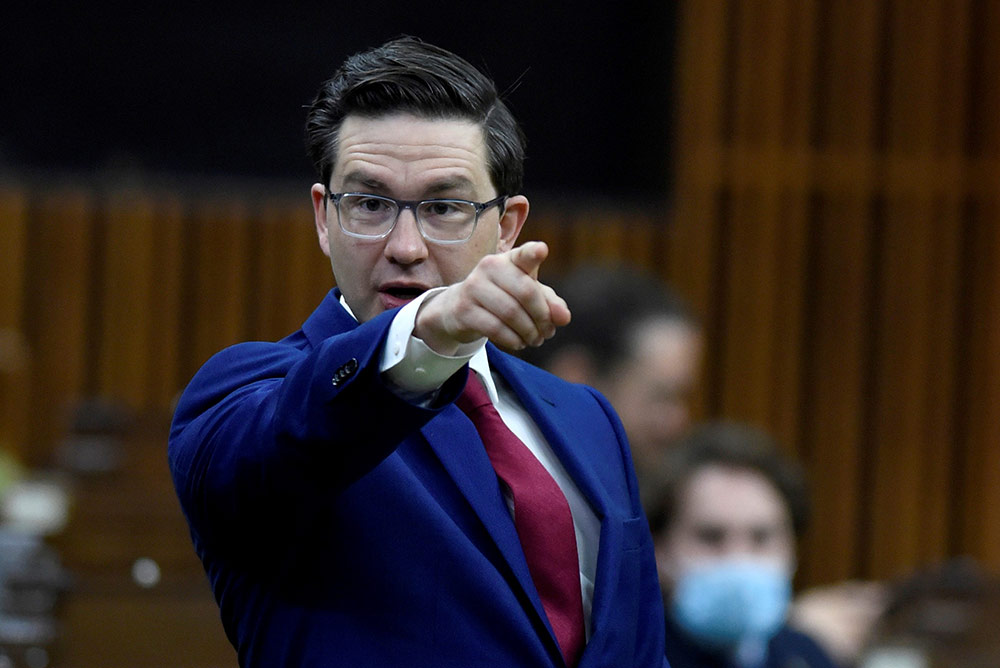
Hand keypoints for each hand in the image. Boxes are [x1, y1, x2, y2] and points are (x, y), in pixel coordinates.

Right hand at [414, 241, 570, 354]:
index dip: (533, 253)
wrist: (459, 308)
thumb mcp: (528, 296)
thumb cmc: (502, 297)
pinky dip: (513, 339)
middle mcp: (490, 267)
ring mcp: (473, 287)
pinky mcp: (463, 309)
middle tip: (548, 332)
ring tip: (535, 340)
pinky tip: (519, 343)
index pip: (523, 254)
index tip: (542, 251)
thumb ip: (550, 303)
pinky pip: (495, 328)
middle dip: (542, 317)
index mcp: (510, 259)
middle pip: (525, 292)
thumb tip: (564, 317)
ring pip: (511, 313)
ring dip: (529, 332)